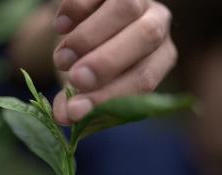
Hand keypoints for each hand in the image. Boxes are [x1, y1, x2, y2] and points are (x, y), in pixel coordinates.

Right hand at [52, 0, 176, 123]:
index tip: (76, 110)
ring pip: (126, 8)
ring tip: (62, 58)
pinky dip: (75, 9)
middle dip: (107, 62)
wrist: (83, 22)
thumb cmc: (92, 60)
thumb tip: (62, 116)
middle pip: (146, 36)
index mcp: (161, 57)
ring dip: (89, 36)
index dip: (111, 96)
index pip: (146, 78)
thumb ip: (79, 99)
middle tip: (75, 79)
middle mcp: (158, 24)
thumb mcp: (90, 84)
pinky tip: (59, 28)